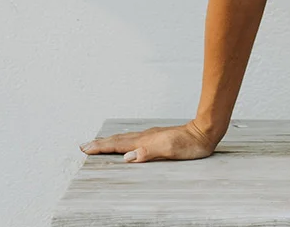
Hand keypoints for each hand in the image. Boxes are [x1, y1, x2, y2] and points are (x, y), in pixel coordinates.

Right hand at [80, 121, 218, 162]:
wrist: (205, 132)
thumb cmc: (190, 144)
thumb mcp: (170, 150)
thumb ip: (149, 152)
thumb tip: (127, 157)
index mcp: (145, 141)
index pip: (118, 145)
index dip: (101, 147)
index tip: (85, 148)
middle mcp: (146, 137)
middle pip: (118, 140)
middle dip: (100, 144)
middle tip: (84, 146)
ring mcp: (151, 137)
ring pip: (125, 139)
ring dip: (110, 142)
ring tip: (98, 144)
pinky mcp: (157, 139)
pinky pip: (134, 141)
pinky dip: (123, 142)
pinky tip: (124, 145)